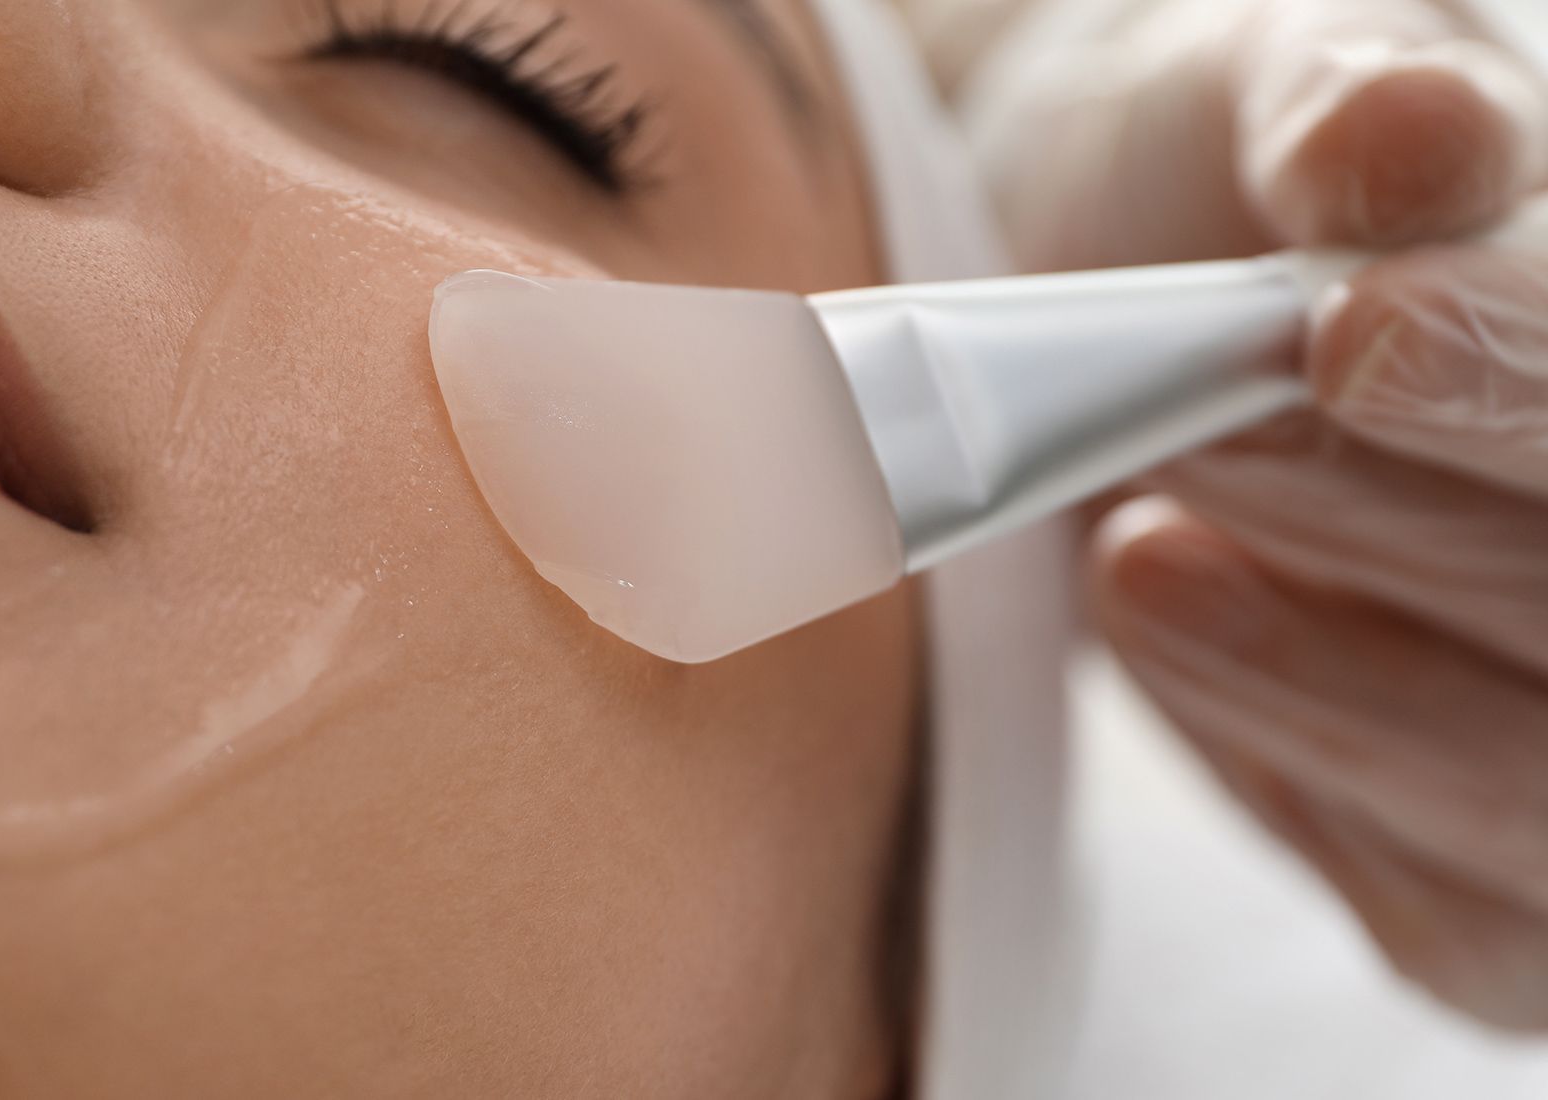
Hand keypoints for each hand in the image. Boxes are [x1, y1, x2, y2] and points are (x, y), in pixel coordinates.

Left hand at [967, 0, 1547, 1029]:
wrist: (1115, 324)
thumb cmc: (1235, 196)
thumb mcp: (1272, 93)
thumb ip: (1345, 99)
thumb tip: (1400, 130)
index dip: (1533, 385)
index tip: (1349, 328)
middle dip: (1385, 517)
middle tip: (1184, 425)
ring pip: (1532, 788)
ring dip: (1311, 670)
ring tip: (1138, 549)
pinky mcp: (1484, 888)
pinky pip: (1435, 905)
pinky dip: (1292, 775)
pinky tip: (1185, 641)